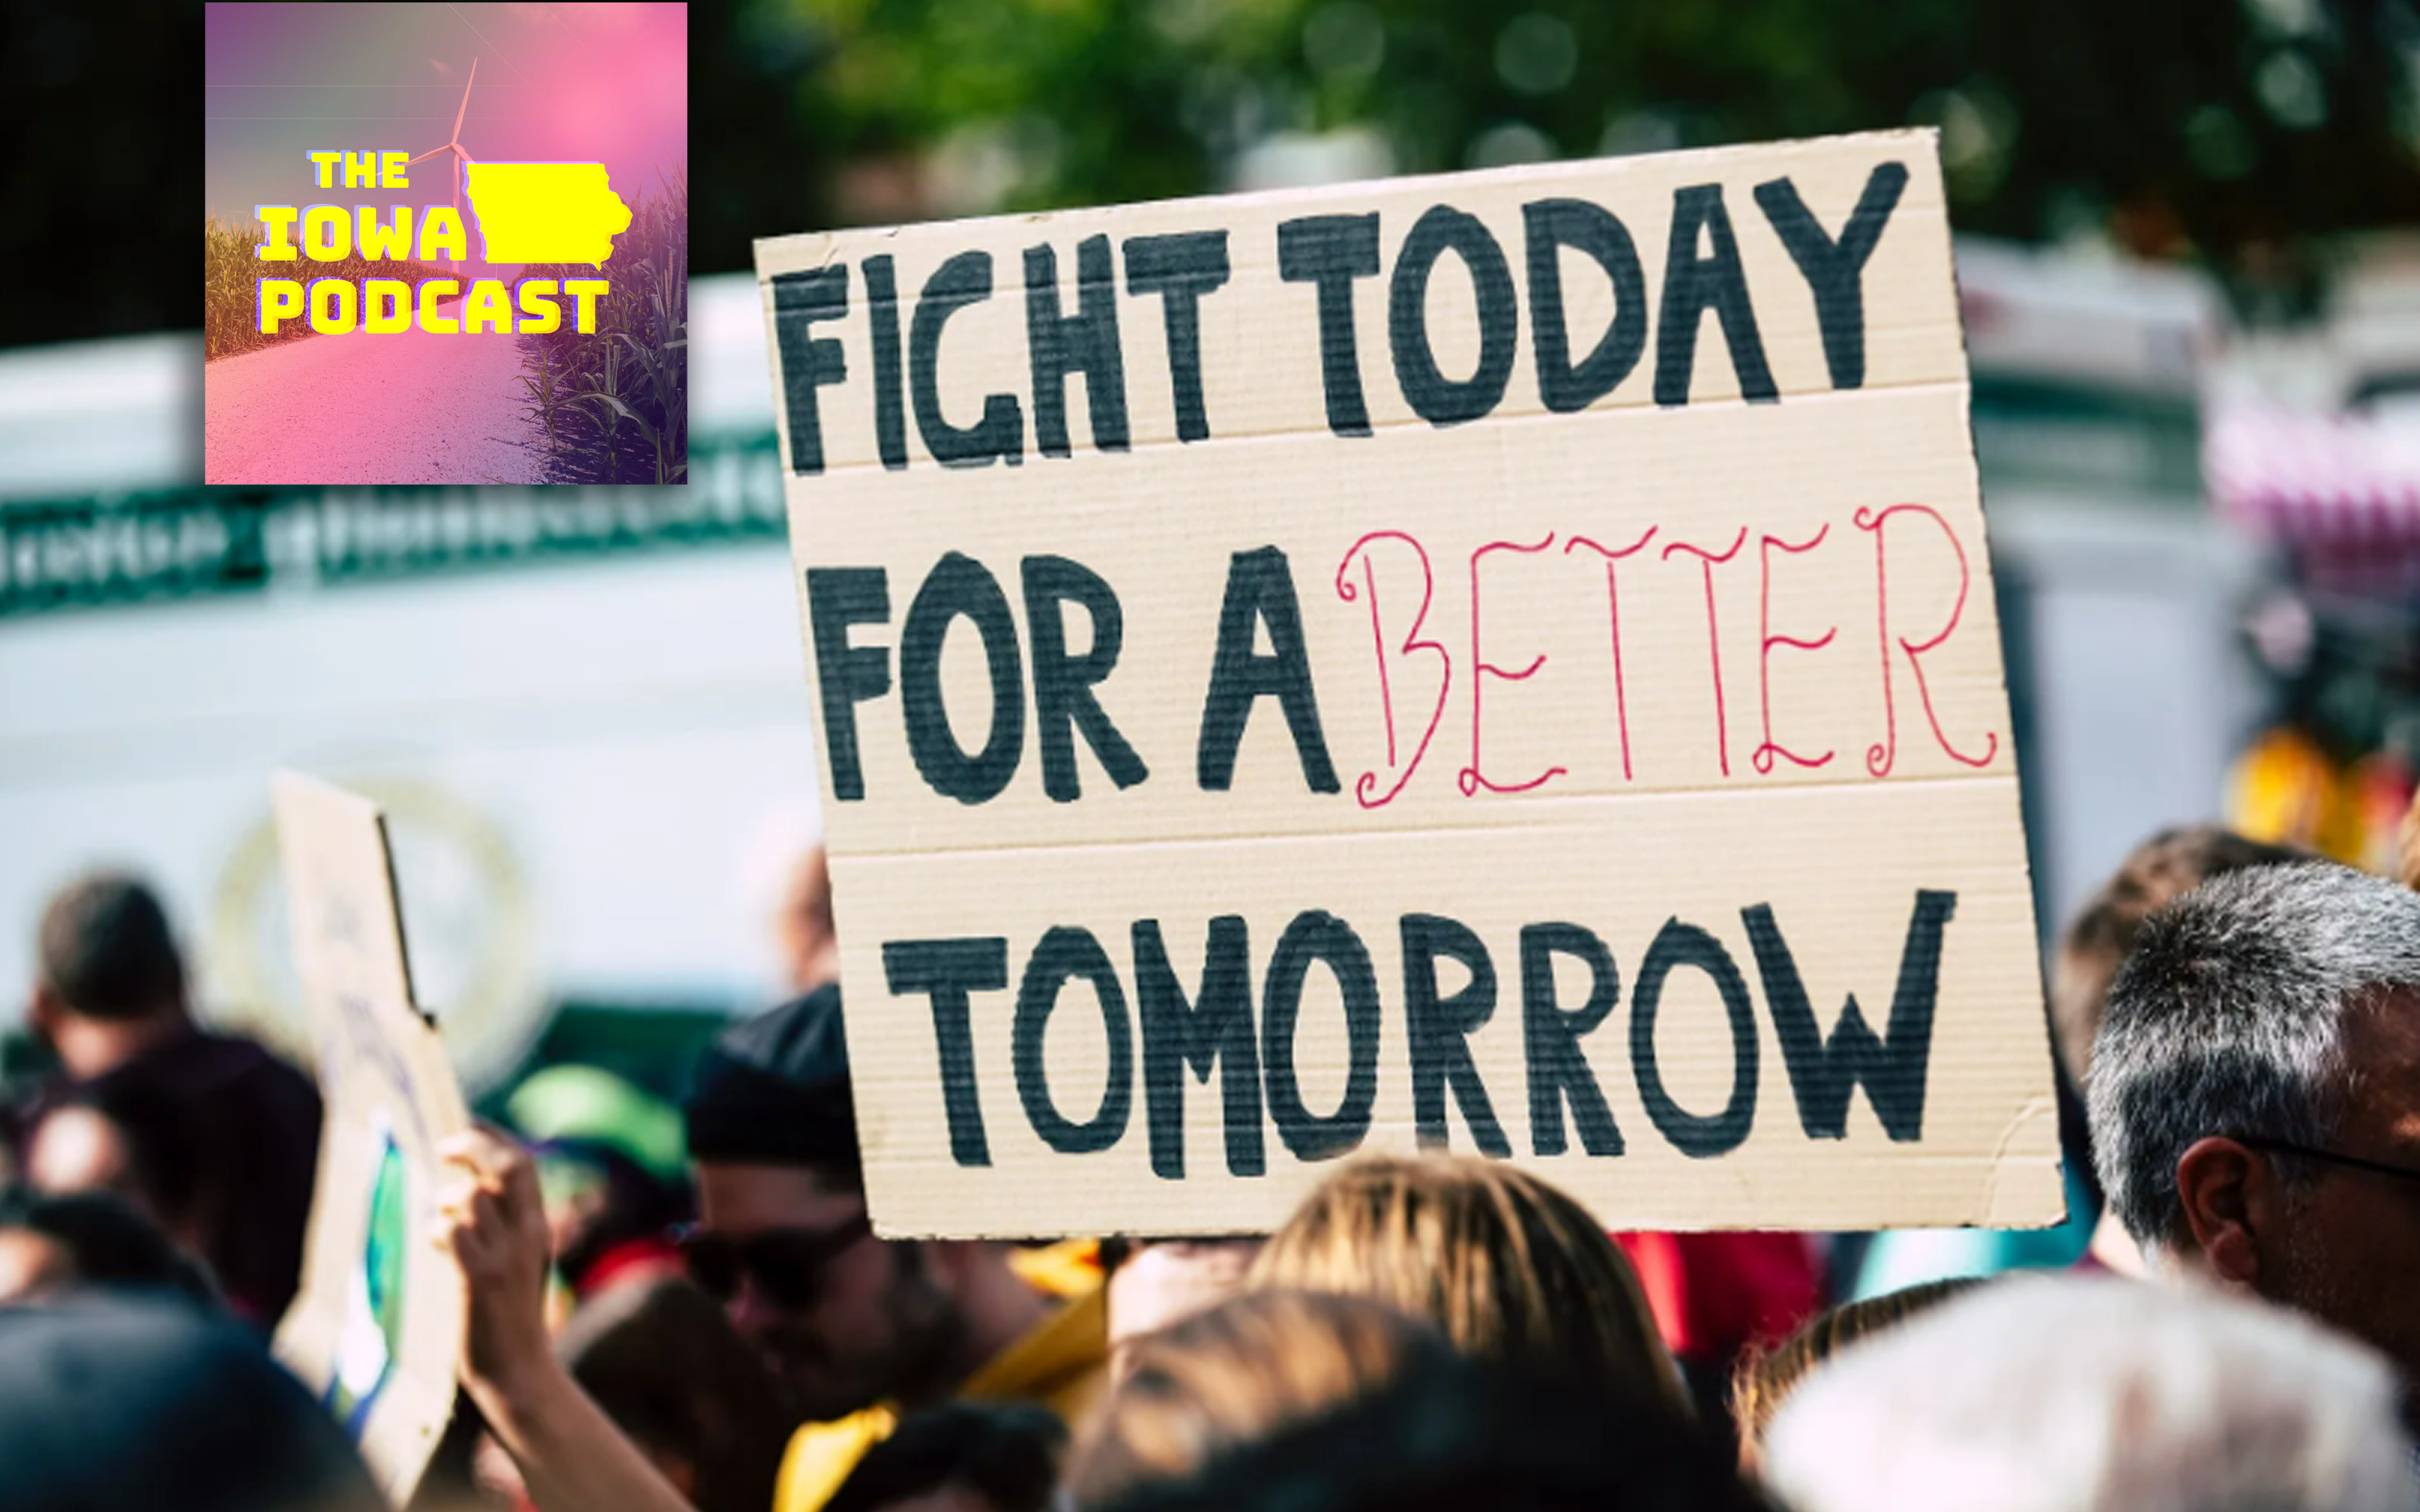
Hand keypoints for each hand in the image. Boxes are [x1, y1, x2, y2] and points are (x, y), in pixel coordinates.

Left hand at [435, 1126, 555, 1398]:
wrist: (519, 1371)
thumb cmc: (509, 1317)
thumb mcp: (517, 1262)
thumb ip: (501, 1227)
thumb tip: (465, 1190)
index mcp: (537, 1226)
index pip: (522, 1163)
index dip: (493, 1137)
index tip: (467, 1125)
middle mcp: (527, 1234)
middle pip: (506, 1166)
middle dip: (473, 1146)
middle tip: (444, 1146)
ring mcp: (505, 1256)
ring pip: (472, 1198)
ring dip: (445, 1200)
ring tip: (439, 1220)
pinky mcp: (480, 1279)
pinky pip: (453, 1233)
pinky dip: (437, 1231)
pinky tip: (436, 1245)